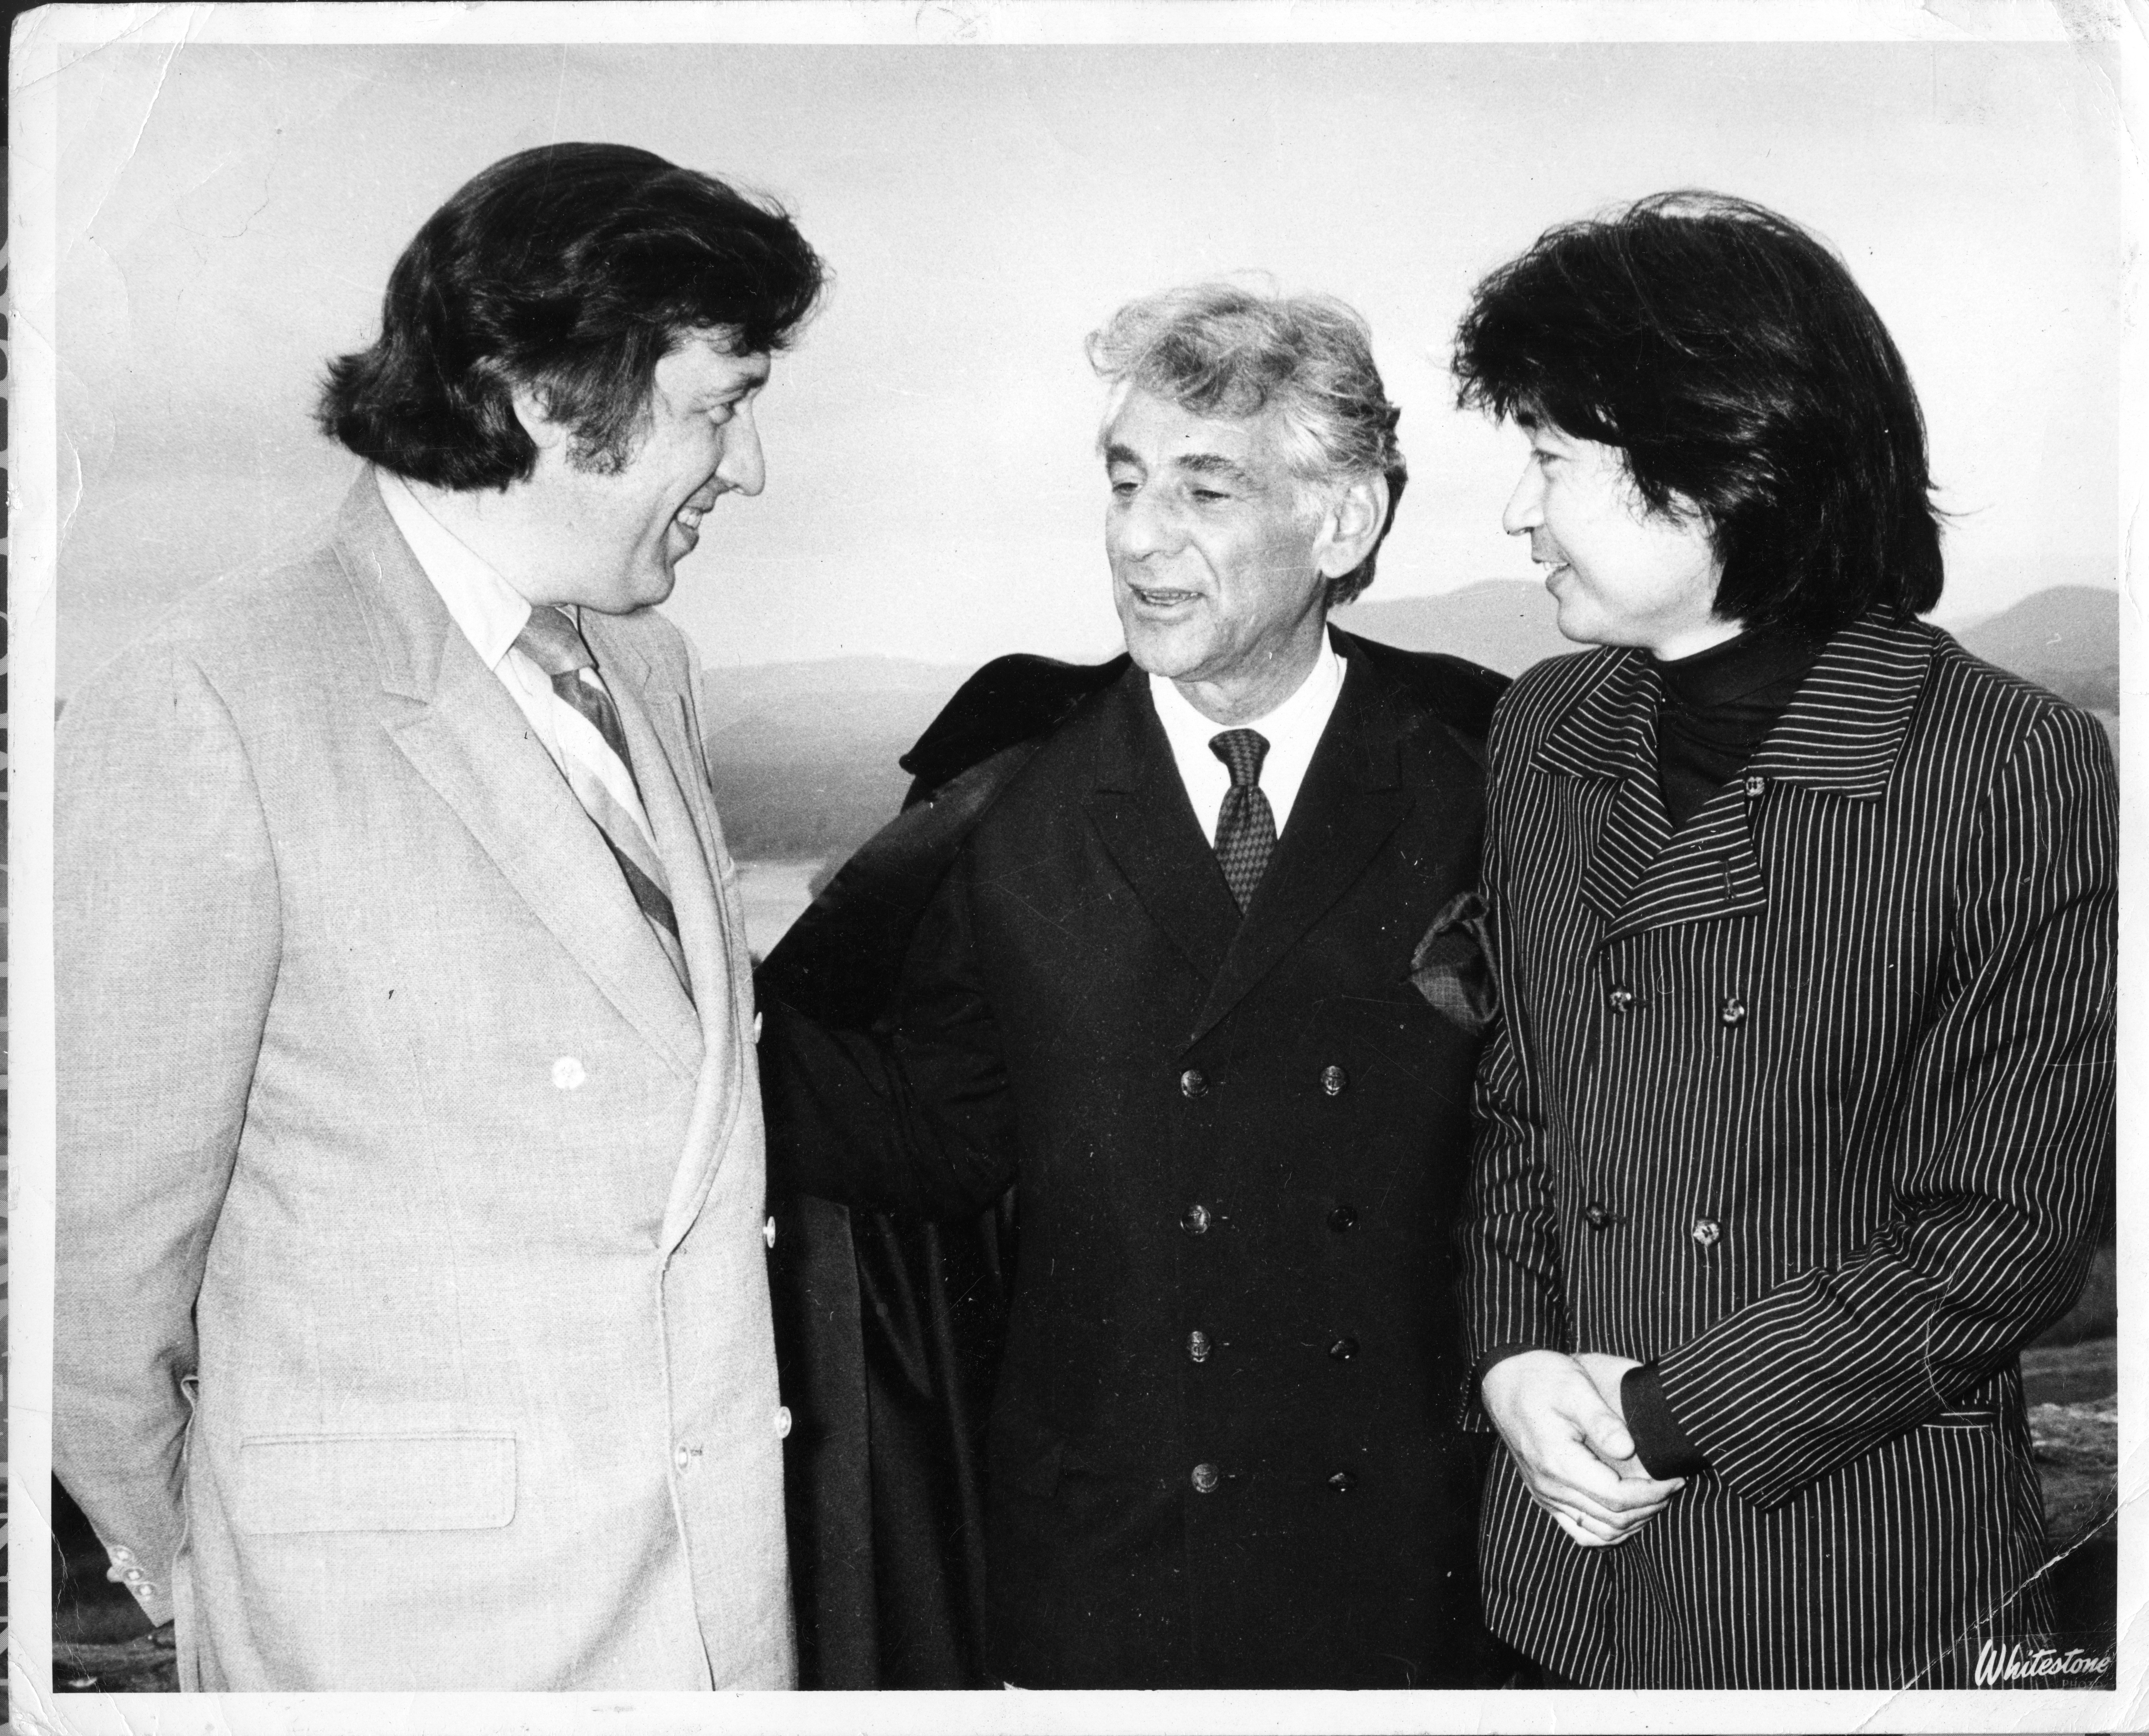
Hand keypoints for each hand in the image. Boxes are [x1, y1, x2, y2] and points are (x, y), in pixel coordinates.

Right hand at [1481, 1350, 1684, 1548]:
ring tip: (1655, 1496)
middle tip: (1673, 1483)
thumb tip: (1628, 1449)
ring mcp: (1546, 1495)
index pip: (1617, 1498)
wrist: (1504, 1381)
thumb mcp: (1574, 1387)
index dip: (1653, 1493)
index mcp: (1559, 1462)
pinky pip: (1580, 1529)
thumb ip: (1601, 1420)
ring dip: (1633, 1521)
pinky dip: (1608, 1529)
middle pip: (1612, 1519)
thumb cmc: (1541, 1378)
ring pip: (1598, 1532)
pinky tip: (1626, 1513)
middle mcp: (1550, 1487)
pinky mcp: (1545, 1495)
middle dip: (1651, 1505)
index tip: (1675, 1476)